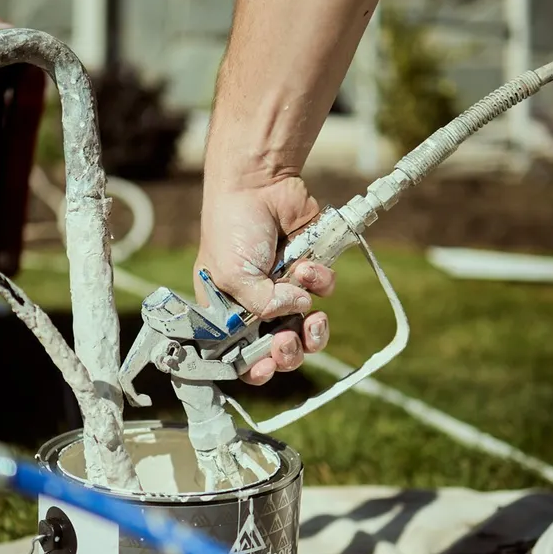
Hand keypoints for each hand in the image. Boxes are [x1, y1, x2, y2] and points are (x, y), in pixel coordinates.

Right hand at [197, 175, 335, 384]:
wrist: (259, 184)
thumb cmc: (231, 228)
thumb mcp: (232, 275)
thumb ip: (262, 305)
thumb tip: (300, 310)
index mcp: (228, 312)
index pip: (240, 355)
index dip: (254, 369)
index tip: (266, 368)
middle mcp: (257, 307)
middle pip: (280, 351)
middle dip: (289, 352)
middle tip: (288, 340)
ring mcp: (286, 291)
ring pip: (309, 330)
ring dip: (313, 328)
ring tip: (313, 315)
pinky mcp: (311, 270)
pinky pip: (324, 292)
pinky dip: (320, 280)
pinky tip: (308, 263)